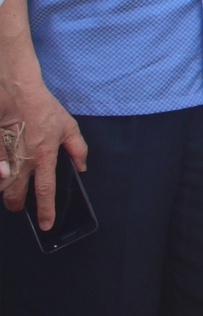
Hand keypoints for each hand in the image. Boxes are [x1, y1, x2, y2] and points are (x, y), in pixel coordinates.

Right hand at [1, 77, 84, 231]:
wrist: (19, 91)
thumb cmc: (44, 108)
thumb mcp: (68, 126)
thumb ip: (78, 148)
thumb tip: (82, 167)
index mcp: (45, 154)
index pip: (46, 189)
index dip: (46, 210)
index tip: (46, 224)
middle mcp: (24, 158)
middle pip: (16, 192)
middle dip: (16, 204)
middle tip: (18, 207)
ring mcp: (6, 154)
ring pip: (2, 184)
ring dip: (5, 191)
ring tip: (9, 193)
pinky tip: (1, 175)